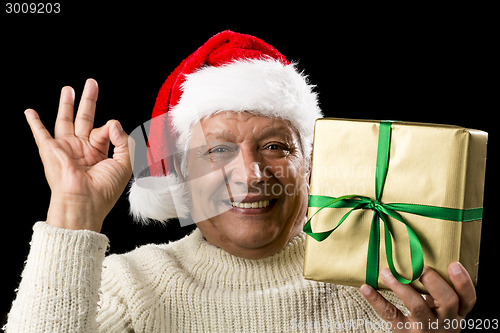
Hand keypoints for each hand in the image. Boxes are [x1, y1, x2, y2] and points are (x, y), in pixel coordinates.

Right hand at [25, 79, 132, 231]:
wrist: (84, 202)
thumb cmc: (104, 189)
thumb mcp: (123, 163)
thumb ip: (123, 141)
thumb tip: (113, 121)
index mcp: (99, 153)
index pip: (105, 131)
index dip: (110, 128)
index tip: (112, 128)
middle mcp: (82, 149)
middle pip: (85, 118)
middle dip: (89, 100)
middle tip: (92, 83)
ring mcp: (66, 148)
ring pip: (66, 120)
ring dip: (66, 104)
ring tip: (69, 89)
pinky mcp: (51, 150)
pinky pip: (40, 134)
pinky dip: (34, 123)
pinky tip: (30, 112)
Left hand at [360, 263, 475, 331]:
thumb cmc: (432, 325)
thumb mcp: (443, 313)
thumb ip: (438, 293)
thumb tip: (420, 260)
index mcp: (456, 314)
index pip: (468, 299)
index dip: (463, 281)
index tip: (453, 264)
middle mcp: (444, 322)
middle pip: (447, 300)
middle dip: (433, 280)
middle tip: (418, 267)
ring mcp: (425, 328)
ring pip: (417, 306)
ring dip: (401, 286)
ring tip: (386, 272)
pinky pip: (391, 315)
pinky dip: (376, 300)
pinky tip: (366, 288)